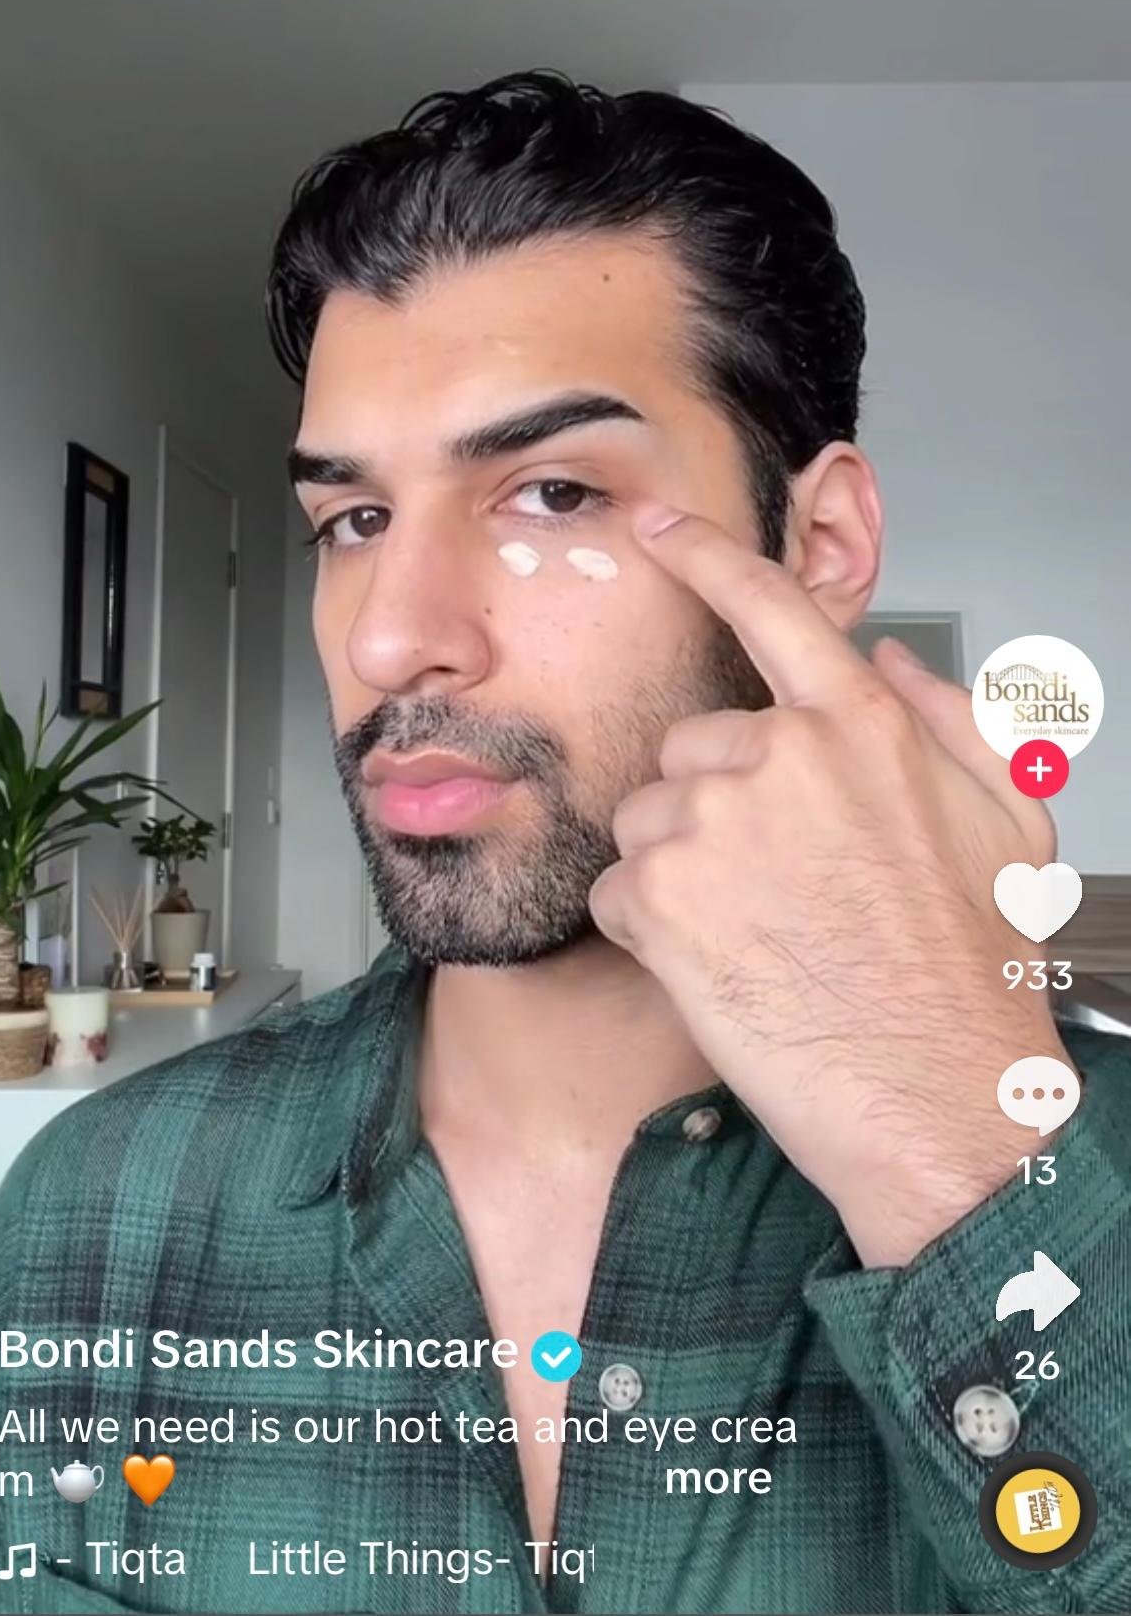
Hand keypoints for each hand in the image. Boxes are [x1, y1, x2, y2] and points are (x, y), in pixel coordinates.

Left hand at [588, 505, 1075, 1267]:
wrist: (939, 1098)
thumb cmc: (974, 973)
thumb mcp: (1009, 824)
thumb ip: (950, 720)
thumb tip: (889, 660)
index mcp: (862, 727)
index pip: (770, 608)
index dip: (705, 558)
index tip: (658, 527)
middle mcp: (780, 755)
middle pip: (689, 750)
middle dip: (713, 809)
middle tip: (776, 890)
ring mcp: (712, 822)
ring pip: (647, 822)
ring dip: (680, 874)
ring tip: (759, 935)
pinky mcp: (658, 896)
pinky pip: (616, 891)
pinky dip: (648, 932)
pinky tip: (719, 967)